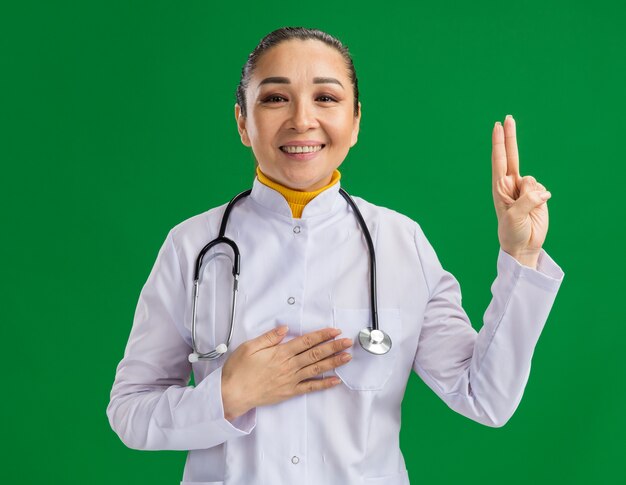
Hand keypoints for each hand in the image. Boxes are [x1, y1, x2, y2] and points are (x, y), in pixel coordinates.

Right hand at [220, 326, 352, 421]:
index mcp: (280, 353)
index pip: (306, 341)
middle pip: (316, 354)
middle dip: (334, 347)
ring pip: (317, 369)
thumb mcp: (250, 347)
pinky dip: (324, 384)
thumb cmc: (238, 370)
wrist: (232, 394)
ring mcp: (291, 380)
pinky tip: (335, 381)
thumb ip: (269, 337)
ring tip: (347, 357)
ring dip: (334, 363)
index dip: (322, 335)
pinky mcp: (289, 392)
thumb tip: (285, 328)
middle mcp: (289, 366)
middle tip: (348, 342)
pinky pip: (310, 388)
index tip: (335, 331)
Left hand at [492, 115, 550, 266]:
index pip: (499, 160)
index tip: (498, 126)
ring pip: (533, 181)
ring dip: (534, 194)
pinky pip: (543, 189)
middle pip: (512, 156)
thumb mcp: (515, 217)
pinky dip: (542, 199)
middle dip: (510, 136)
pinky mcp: (538, 195)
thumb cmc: (512, 232)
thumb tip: (541, 190)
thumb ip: (527, 200)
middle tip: (507, 117)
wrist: (524, 245)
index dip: (499, 143)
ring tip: (527, 210)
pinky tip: (537, 210)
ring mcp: (525, 189)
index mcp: (499, 187)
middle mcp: (511, 185)